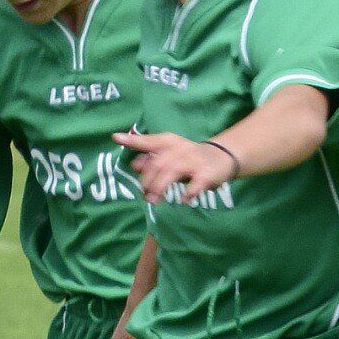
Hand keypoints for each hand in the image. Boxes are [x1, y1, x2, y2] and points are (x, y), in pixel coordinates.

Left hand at [116, 131, 237, 204]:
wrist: (221, 157)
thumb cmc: (188, 158)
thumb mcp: (170, 156)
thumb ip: (152, 160)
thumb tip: (134, 164)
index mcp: (169, 142)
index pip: (148, 141)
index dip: (133, 140)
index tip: (116, 138)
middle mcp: (180, 149)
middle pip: (158, 163)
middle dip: (147, 180)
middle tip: (144, 195)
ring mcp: (194, 161)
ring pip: (172, 172)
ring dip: (160, 187)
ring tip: (154, 200)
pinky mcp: (207, 173)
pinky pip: (196, 184)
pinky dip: (188, 193)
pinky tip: (182, 200)